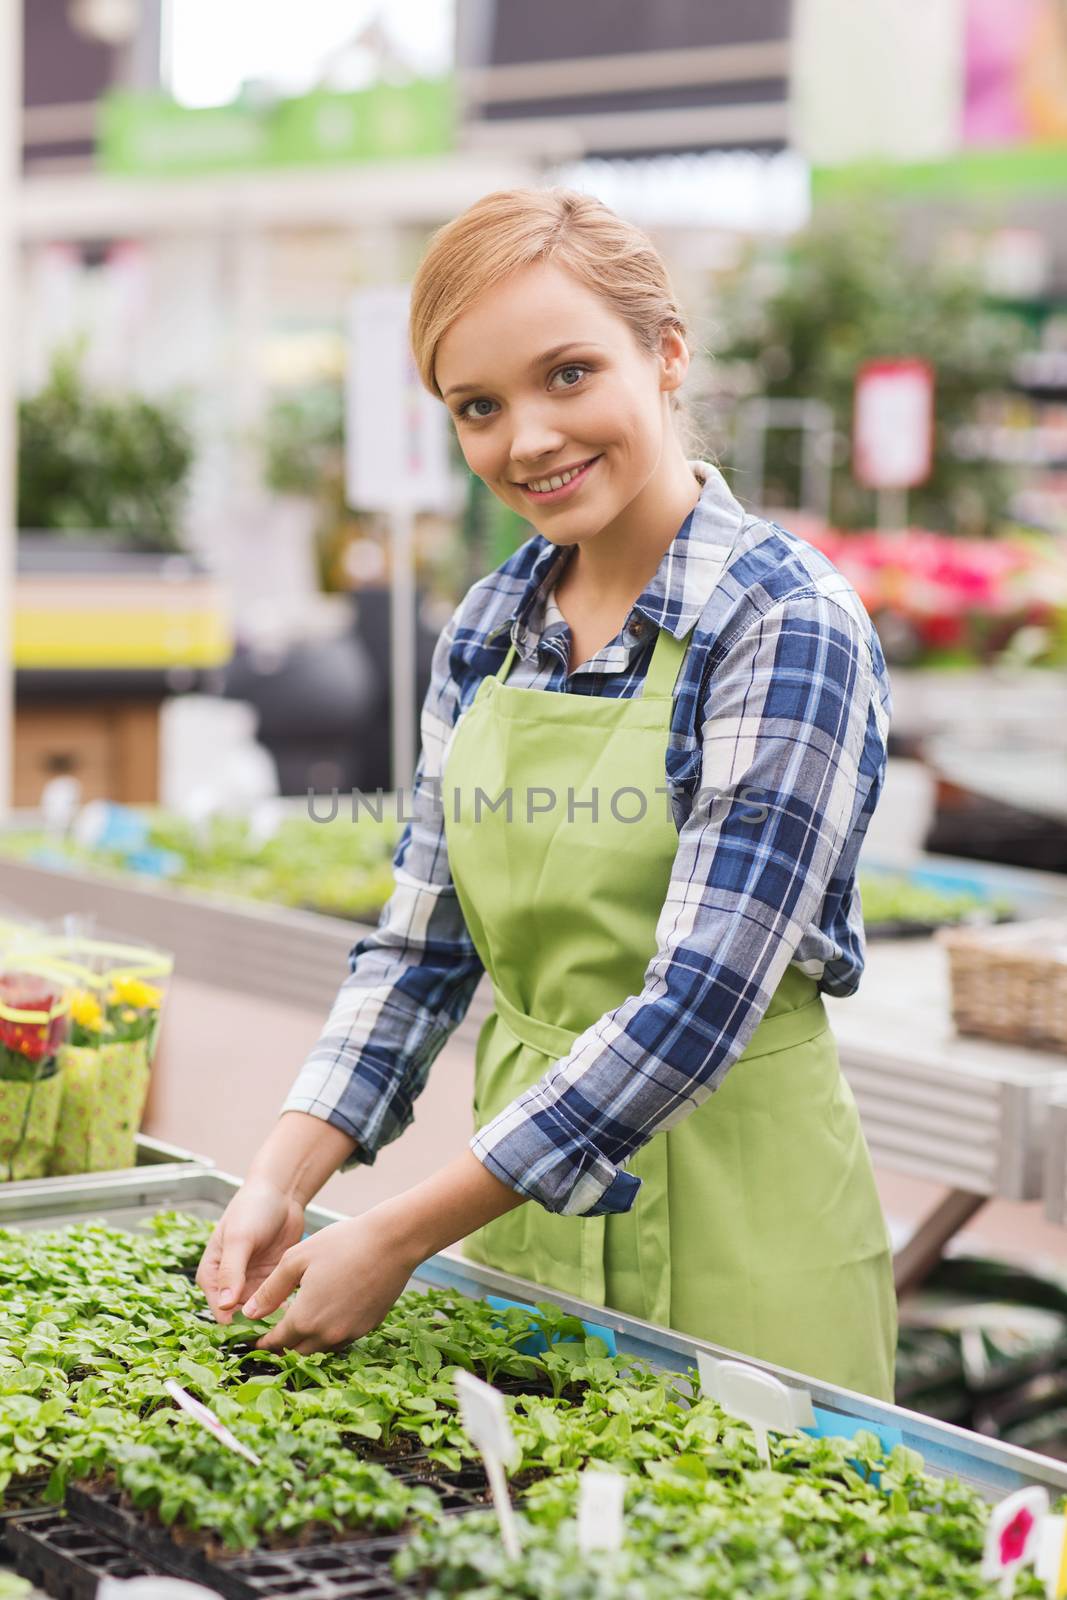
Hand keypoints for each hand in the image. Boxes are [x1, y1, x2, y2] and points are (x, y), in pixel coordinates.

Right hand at [196, 1177, 305, 1323]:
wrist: (281, 1193)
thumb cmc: (252, 1209)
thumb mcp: (238, 1239)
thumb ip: (231, 1271)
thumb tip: (224, 1305)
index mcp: (212, 1275)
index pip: (219, 1310)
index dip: (235, 1323)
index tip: (255, 1330)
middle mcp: (230, 1283)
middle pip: (239, 1315)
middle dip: (257, 1325)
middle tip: (278, 1331)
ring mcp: (252, 1281)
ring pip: (260, 1311)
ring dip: (272, 1318)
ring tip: (291, 1322)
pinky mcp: (272, 1277)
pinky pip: (277, 1299)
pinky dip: (285, 1306)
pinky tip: (299, 1308)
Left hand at [245, 1213, 415, 1352]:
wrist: (391, 1242)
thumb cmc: (342, 1244)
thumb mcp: (296, 1260)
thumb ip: (270, 1290)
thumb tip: (250, 1314)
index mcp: (305, 1319)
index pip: (276, 1342)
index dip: (263, 1342)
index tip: (255, 1340)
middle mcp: (327, 1334)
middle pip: (298, 1350)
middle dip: (284, 1344)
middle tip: (276, 1332)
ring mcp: (350, 1333)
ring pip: (321, 1348)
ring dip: (307, 1341)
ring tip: (301, 1323)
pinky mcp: (368, 1327)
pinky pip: (342, 1339)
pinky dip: (329, 1333)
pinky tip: (328, 1314)